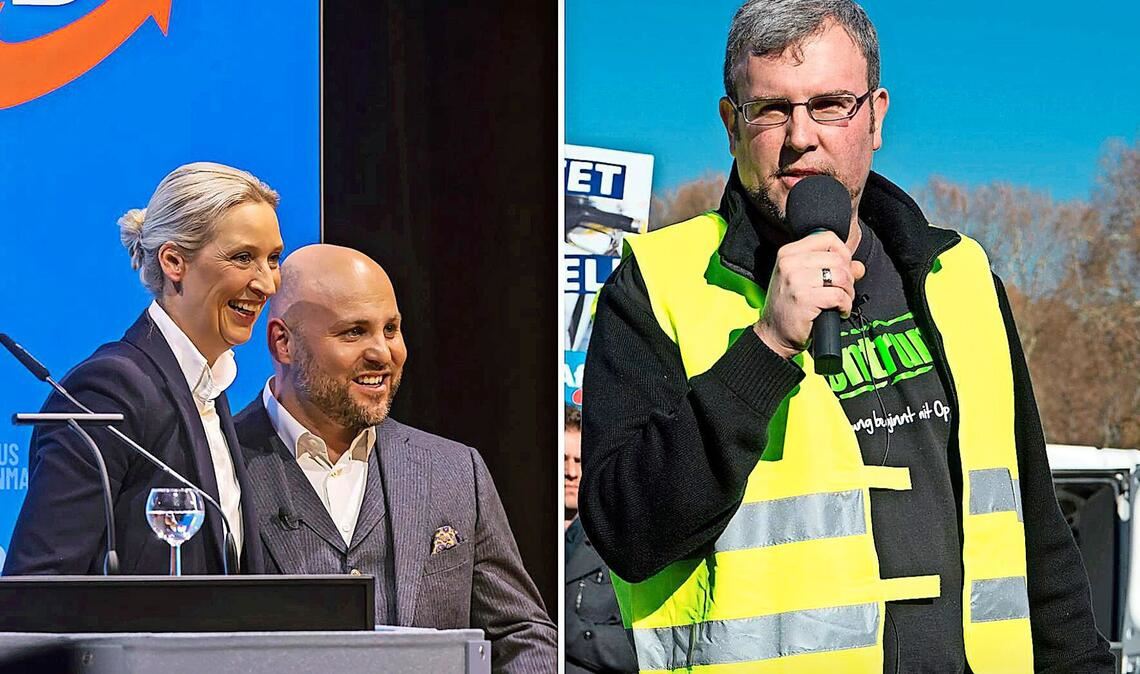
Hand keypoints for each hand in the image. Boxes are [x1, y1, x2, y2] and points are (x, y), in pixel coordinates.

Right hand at [753, 231, 865, 359]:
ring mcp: (796, 280)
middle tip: (842, 292)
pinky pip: (839, 296)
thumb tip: (858, 266)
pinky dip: (845, 305)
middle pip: (838, 259)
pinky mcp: (804, 298)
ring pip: (841, 276)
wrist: (774, 334)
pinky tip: (839, 311)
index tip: (842, 269)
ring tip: (840, 302)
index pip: (827, 238)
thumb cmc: (790, 307)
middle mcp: (790, 263)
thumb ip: (831, 268)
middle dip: (848, 277)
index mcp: (788, 253)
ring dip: (848, 292)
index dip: (843, 253)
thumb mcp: (805, 281)